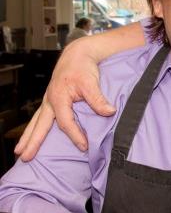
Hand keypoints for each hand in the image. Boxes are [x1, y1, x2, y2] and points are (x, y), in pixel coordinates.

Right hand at [15, 42, 114, 159]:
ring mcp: (48, 100)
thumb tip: (109, 112)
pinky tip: (31, 137)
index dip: (75, 135)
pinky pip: (40, 117)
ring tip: (19, 151)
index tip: (84, 146)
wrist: (77, 54)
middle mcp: (50, 101)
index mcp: (59, 98)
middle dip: (32, 142)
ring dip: (28, 137)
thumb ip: (98, 99)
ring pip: (36, 122)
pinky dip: (34, 128)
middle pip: (40, 125)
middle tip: (26, 157)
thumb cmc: (83, 67)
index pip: (65, 122)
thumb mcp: (91, 82)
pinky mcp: (51, 100)